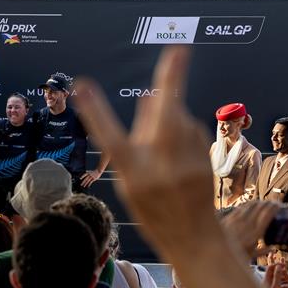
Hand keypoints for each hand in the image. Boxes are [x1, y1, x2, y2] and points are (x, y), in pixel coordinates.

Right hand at [73, 46, 215, 256]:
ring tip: (165, 151)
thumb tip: (148, 97)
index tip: (82, 86)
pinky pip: (190, 130)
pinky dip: (182, 131)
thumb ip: (135, 141)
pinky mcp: (205, 157)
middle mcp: (159, 164)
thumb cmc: (153, 210)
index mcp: (132, 172)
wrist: (193, 237)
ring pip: (176, 120)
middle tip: (178, 50)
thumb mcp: (130, 183)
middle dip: (171, 78)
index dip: (95, 111)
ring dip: (169, 118)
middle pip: (162, 111)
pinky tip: (179, 155)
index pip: (109, 136)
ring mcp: (186, 161)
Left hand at [220, 200, 279, 259]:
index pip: (267, 215)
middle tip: (273, 203)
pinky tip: (250, 204)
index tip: (279, 205)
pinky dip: (247, 204)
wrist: (214, 250)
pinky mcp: (229, 217)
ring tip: (263, 202)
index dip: (274, 208)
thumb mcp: (250, 255)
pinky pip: (240, 207)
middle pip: (260, 208)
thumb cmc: (234, 254)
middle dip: (268, 203)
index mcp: (256, 233)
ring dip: (258, 202)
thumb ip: (262, 251)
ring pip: (250, 205)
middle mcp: (247, 224)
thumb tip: (272, 248)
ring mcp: (237, 219)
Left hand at [262, 261, 287, 287]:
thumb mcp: (276, 286)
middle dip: (284, 274)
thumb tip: (279, 265)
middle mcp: (268, 283)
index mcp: (266, 279)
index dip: (278, 265)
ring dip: (287, 282)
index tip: (285, 264)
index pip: (271, 267)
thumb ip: (277, 275)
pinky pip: (283, 287)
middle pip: (277, 273)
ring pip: (281, 280)